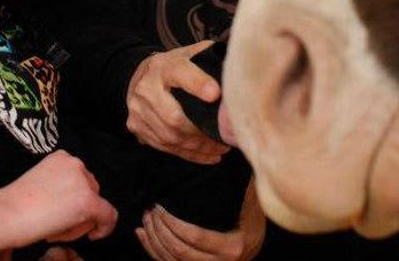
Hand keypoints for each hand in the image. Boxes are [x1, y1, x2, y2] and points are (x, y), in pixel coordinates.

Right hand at [0, 150, 115, 258]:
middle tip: (55, 227)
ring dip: (81, 222)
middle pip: (90, 191)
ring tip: (55, 231)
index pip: (79, 181)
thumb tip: (73, 203)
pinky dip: (104, 227)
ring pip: (96, 205)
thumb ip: (60, 187)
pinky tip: (94, 235)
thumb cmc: (14, 205)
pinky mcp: (87, 201)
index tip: (61, 214)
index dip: (72, 201)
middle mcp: (75, 163)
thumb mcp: (41, 185)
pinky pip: (107, 215)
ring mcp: (82, 181)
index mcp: (62, 157)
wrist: (4, 214)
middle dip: (78, 212)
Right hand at [126, 41, 229, 162]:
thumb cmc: (172, 67)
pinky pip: (166, 147)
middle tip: (225, 136)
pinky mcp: (138, 127)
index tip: (216, 94)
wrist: (140, 77)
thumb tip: (237, 65)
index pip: (180, 74)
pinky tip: (209, 155)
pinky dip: (190, 155)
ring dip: (199, 146)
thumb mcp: (188, 54)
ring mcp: (139, 111)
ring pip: (170, 136)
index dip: (198, 84)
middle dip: (201, 131)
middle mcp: (146, 88)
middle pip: (173, 116)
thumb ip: (208, 57)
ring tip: (221, 147)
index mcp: (163, 67)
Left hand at [135, 179, 264, 260]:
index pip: (195, 237)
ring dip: (154, 240)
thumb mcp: (250, 197)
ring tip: (146, 217)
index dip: (173, 223)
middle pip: (180, 251)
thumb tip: (228, 147)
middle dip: (160, 230)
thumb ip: (240, 180)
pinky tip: (143, 234)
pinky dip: (153, 250)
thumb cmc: (252, 213)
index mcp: (231, 246)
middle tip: (151, 209)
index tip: (161, 205)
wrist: (255, 240)